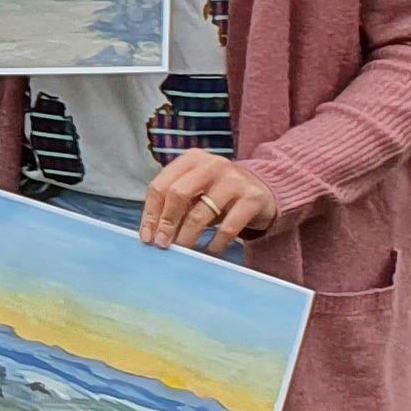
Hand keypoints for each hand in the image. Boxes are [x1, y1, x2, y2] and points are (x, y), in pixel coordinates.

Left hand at [141, 150, 279, 253]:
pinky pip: (227, 227)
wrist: (264, 190)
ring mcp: (234, 180)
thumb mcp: (195, 190)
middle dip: (166, 223)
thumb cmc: (219, 193)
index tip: (147, 237)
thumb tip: (152, 234)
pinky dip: (215, 243)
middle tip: (162, 244)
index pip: (160, 186)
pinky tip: (210, 251)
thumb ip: (174, 204)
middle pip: (178, 194)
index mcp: (191, 159)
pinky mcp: (253, 198)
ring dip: (187, 236)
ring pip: (201, 213)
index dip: (151, 213)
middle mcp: (212, 164)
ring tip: (183, 250)